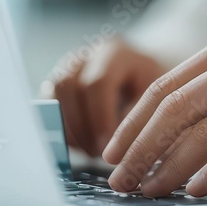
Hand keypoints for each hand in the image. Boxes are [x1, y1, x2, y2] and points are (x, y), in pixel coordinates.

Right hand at [44, 38, 167, 156]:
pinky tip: (80, 144)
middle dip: (81, 126)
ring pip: (54, 94)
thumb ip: (139, 116)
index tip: (108, 145)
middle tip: (97, 153)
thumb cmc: (154, 89)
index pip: (98, 82)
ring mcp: (68, 66)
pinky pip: (49, 104)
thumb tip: (119, 144)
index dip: (99, 117)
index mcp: (115, 52)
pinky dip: (61, 127)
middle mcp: (87, 54)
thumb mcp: (158, 98)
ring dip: (69, 128)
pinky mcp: (57, 81)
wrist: (143, 74)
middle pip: (69, 86)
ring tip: (89, 151)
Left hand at [101, 25, 206, 196]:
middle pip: (178, 104)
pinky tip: (197, 188)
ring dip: (170, 165)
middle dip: (140, 147)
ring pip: (206, 127)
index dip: (133, 123)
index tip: (112, 154)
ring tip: (150, 191)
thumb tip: (168, 140)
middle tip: (118, 180)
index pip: (169, 84)